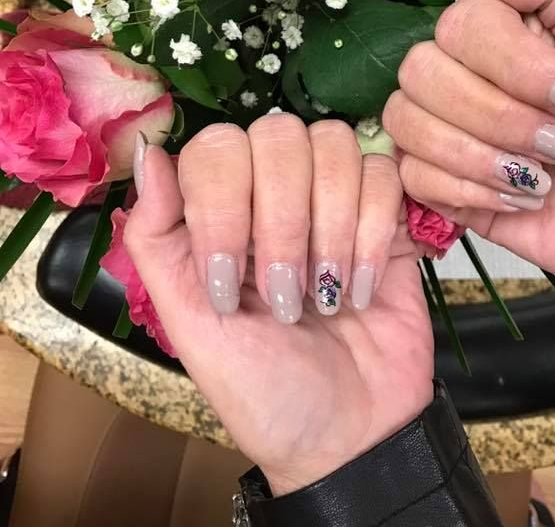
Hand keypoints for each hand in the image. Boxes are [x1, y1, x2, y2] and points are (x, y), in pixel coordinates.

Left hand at [124, 117, 432, 494]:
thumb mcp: (192, 327)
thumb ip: (157, 239)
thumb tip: (149, 150)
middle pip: (279, 133)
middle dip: (282, 220)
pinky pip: (385, 174)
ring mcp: (335, 196)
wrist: (349, 437)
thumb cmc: (261, 390)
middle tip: (285, 297)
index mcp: (220, 212)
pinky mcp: (389, 214)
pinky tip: (360, 288)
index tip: (228, 285)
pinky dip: (373, 233)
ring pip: (334, 143)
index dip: (223, 206)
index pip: (216, 146)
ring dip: (331, 225)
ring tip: (326, 294)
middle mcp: (275, 191)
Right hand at [383, 0, 554, 311]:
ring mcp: (454, 134)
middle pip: (423, 70)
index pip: (461, 22)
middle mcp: (472, 77)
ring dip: (484, 157)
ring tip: (547, 178)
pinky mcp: (448, 190)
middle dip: (502, 118)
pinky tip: (522, 200)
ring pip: (406, 120)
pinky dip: (470, 192)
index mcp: (513, 35)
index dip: (515, 65)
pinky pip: (411, 175)